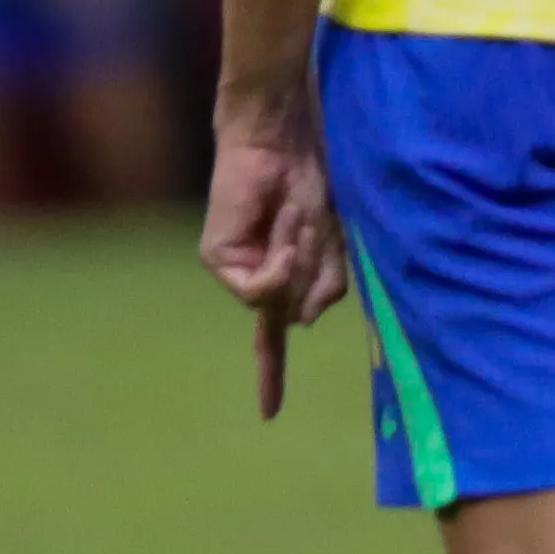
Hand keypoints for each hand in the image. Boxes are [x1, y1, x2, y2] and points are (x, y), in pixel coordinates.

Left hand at [199, 118, 346, 422]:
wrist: (285, 138)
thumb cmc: (315, 180)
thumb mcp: (336, 241)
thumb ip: (327, 285)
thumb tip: (303, 322)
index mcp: (281, 276)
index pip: (273, 337)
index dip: (271, 376)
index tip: (268, 415)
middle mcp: (255, 276)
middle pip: (296, 314)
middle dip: (315, 277)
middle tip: (314, 226)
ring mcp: (236, 267)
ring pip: (278, 304)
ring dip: (301, 264)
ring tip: (297, 216)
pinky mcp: (218, 257)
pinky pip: (257, 289)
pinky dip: (280, 265)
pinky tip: (283, 232)